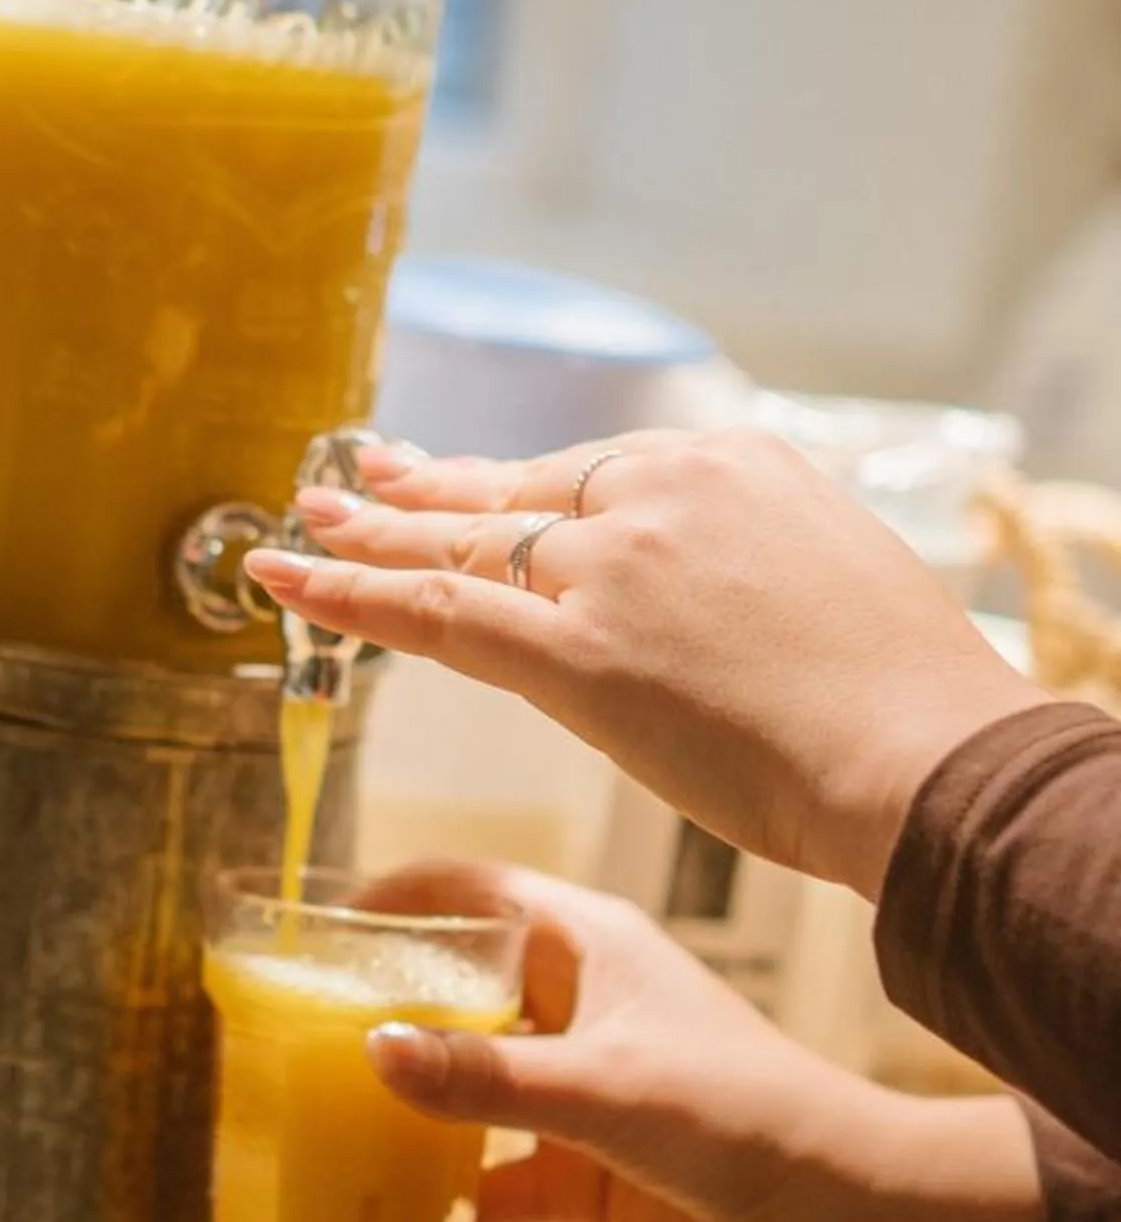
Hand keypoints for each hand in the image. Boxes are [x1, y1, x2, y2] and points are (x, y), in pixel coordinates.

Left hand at [248, 428, 1041, 894]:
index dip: (508, 482)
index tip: (463, 477)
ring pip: (464, 544)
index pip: (589, 473)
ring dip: (370, 536)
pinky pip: (440, 612)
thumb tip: (699, 598)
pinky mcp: (578, 651)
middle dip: (425, 489)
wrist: (926, 757)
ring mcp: (611, 568)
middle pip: (513, 492)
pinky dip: (355, 595)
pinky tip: (294, 582)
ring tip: (303, 526)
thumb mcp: (828, 574)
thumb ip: (743, 564)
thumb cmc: (902, 702)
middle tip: (356, 475)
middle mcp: (657, 495)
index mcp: (727, 464)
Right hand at [362, 862, 1058, 1221]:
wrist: (842, 1221)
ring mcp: (577, 1089)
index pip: (468, 891)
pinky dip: (444, 1194)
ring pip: (465, 1084)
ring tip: (312, 1120)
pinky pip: (491, 1174)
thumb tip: (373, 1050)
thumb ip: (487, 1078)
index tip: (308, 926)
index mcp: (585, 945)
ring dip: (405, 1104)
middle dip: (377, 1008)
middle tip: (286, 1032)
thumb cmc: (743, 1119)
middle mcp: (575, 1006)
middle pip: (452, 988)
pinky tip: (386, 1216)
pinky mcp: (585, 1168)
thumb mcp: (606, 1090)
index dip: (390, 898)